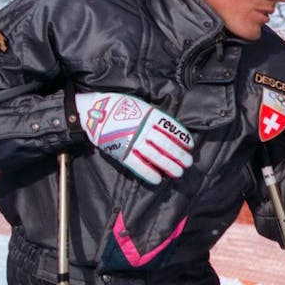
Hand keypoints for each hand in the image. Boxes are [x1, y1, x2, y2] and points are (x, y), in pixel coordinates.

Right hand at [74, 92, 193, 184]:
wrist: (94, 111)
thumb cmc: (119, 106)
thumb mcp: (140, 105)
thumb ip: (153, 116)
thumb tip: (168, 128)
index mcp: (150, 115)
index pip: (171, 128)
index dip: (182, 137)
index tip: (190, 146)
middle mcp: (144, 128)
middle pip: (166, 144)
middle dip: (179, 155)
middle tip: (188, 163)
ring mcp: (133, 141)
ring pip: (155, 156)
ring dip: (169, 165)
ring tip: (179, 172)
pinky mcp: (122, 152)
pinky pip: (138, 165)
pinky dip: (149, 173)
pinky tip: (158, 179)